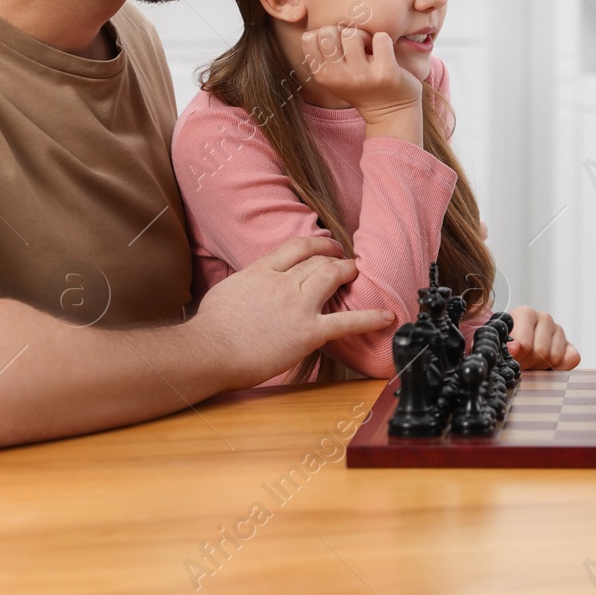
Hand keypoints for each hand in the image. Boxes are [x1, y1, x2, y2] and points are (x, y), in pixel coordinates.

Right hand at [193, 236, 394, 387]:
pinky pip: (347, 321)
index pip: (297, 247)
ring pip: (332, 276)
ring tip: (358, 274)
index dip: (317, 244)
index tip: (326, 246)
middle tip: (345, 261)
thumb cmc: (209, 329)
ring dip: (348, 272)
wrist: (208, 350)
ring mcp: (298, 305)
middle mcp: (284, 282)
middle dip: (335, 258)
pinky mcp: (308, 331)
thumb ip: (247, 283)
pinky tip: (386, 316)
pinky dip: (370, 318)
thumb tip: (250, 284)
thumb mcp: (226, 291)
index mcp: (261, 271)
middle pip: (318, 259)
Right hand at [302, 25, 422, 132]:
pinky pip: (380, 38)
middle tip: (358, 48)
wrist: (392, 111)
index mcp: (321, 75)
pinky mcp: (385, 72)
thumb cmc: (362, 85)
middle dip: (344, 33)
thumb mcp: (334, 75)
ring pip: (351, 33)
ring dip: (364, 36)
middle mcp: (337, 76)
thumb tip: (324, 26)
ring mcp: (361, 75)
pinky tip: (385, 54)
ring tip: (371, 52)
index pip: (309, 37)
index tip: (340, 47)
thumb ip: (324, 53)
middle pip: (328, 32)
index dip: (327, 35)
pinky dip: (385, 40)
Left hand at [506, 306, 580, 369]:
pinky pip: (571, 359)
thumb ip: (502, 345)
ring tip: (531, 364)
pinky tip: (546, 366)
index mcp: (525, 313)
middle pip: (541, 351)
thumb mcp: (499, 345)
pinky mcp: (570, 345)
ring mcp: (559, 331)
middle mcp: (544, 318)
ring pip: (554, 356)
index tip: (509, 360)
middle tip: (520, 364)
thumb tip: (514, 348)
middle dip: (529, 363)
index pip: (524, 344)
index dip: (516, 358)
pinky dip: (559, 368)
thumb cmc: (506, 348)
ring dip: (541, 366)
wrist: (514, 352)